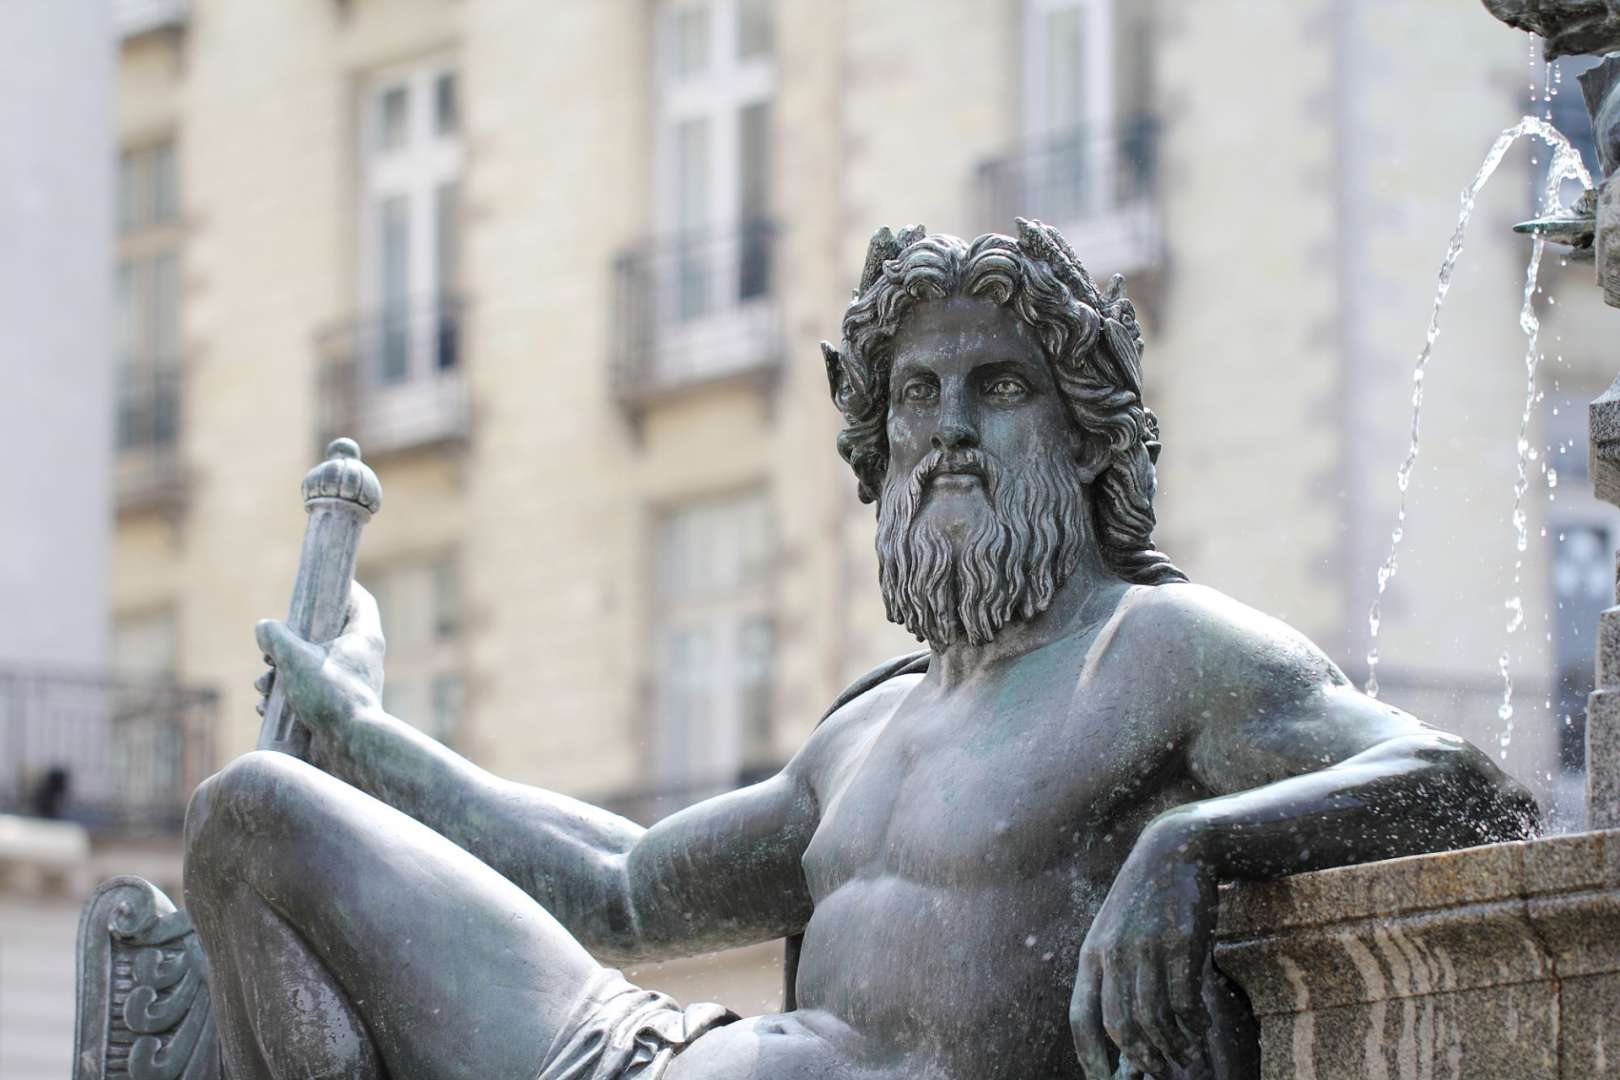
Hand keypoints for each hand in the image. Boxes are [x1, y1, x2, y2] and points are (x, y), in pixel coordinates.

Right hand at [254, 582, 385, 752]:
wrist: (349, 748)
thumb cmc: (330, 696)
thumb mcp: (296, 659)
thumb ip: (277, 638)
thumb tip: (264, 628)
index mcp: (363, 637)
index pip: (359, 600)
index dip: (340, 587)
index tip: (318, 583)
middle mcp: (360, 658)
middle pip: (324, 634)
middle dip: (289, 641)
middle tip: (269, 650)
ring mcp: (349, 683)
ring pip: (309, 665)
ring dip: (279, 672)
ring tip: (262, 684)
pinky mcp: (335, 706)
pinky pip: (306, 692)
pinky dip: (284, 696)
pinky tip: (265, 706)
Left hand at [1071, 817, 1255, 1079]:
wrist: (1176, 850)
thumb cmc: (1147, 902)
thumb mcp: (1117, 933)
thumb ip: (1114, 975)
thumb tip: (1122, 1033)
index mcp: (1092, 954)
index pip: (1081, 1019)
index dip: (1092, 1057)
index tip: (1106, 1079)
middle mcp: (1113, 953)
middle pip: (1120, 1027)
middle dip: (1143, 1060)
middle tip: (1162, 1074)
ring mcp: (1146, 947)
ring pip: (1154, 1019)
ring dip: (1173, 1047)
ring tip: (1187, 1055)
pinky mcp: (1180, 943)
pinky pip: (1185, 1001)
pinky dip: (1194, 1025)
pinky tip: (1202, 1028)